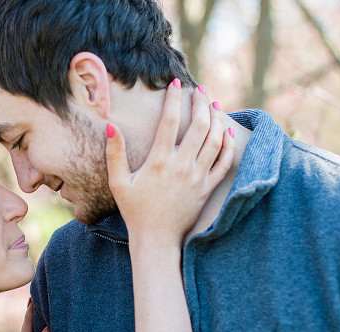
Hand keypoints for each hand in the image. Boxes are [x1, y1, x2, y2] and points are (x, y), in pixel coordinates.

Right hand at [106, 79, 234, 246]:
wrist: (156, 239)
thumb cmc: (134, 210)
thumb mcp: (118, 182)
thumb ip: (115, 153)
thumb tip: (110, 125)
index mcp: (159, 162)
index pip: (170, 121)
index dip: (174, 99)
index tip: (175, 83)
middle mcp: (182, 166)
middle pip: (199, 125)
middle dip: (201, 102)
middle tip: (200, 90)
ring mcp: (198, 178)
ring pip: (216, 140)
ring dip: (217, 118)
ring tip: (214, 104)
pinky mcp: (208, 189)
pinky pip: (224, 163)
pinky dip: (228, 145)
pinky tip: (228, 132)